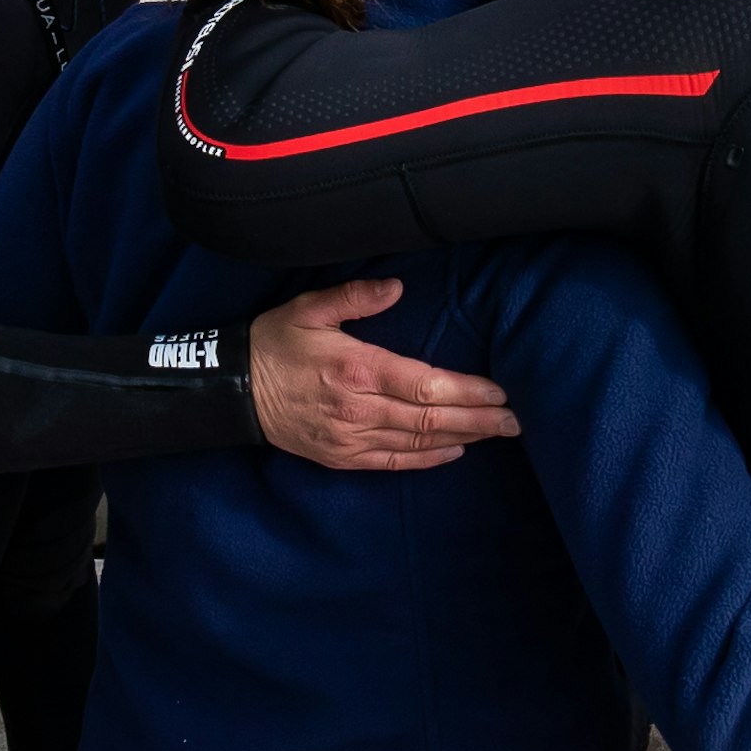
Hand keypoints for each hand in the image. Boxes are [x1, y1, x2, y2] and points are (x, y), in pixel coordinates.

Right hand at [247, 277, 519, 471]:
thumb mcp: (309, 308)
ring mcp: (351, 437)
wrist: (234, 391)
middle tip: (516, 420)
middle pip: (431, 418)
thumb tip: (397, 287)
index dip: (467, 392)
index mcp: (357, 369)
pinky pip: (393, 463)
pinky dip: (427, 460)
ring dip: (462, 438)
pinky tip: (454, 452)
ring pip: (418, 442)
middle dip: (479, 420)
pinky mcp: (342, 457)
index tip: (499, 392)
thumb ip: (355, 296)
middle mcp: (359, 409)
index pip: (426, 385)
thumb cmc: (274, 342)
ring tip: (497, 434)